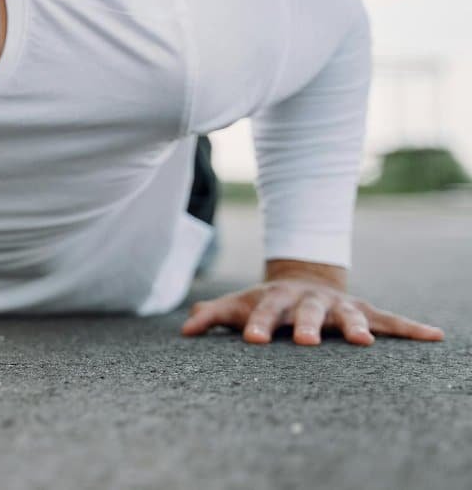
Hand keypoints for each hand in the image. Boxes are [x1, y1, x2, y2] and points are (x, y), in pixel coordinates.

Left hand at [181, 276, 444, 345]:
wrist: (304, 277)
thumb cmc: (266, 302)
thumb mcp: (238, 306)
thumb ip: (212, 316)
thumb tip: (184, 331)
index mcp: (277, 298)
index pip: (264, 310)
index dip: (257, 323)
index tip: (251, 340)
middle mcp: (309, 300)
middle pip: (307, 312)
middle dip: (307, 325)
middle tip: (305, 342)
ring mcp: (338, 305)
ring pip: (348, 315)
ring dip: (356, 327)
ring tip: (363, 342)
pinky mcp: (365, 312)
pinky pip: (390, 320)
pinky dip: (411, 328)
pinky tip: (434, 336)